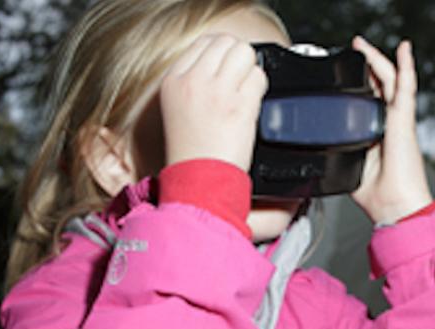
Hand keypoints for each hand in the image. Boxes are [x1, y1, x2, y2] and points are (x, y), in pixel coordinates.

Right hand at [159, 34, 267, 171]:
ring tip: (245, 93)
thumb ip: (195, 82)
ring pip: (245, 54)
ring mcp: (218, 92)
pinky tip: (251, 106)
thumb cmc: (191, 153)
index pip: (205, 43)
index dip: (222, 54)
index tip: (227, 69)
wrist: (198, 180)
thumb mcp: (178, 108)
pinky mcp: (240, 105)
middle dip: (238, 59)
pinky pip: (259, 77)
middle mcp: (194, 81)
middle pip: (227, 42)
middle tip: (239, 82)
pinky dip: (261, 89)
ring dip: (251, 71)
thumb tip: (222, 65)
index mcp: (174, 80)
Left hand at [350, 36, 432, 223]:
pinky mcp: (404, 122)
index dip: (357, 86)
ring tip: (364, 45)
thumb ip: (339, 156)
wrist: (396, 208)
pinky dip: (405, 67)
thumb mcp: (347, 170)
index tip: (343, 75)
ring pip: (389, 82)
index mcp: (376, 134)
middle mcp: (388, 124)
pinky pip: (406, 88)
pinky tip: (403, 50)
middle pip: (377, 87)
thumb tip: (321, 156)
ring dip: (378, 60)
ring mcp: (397, 121)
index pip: (367, 102)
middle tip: (353, 50)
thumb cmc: (378, 197)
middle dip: (365, 67)